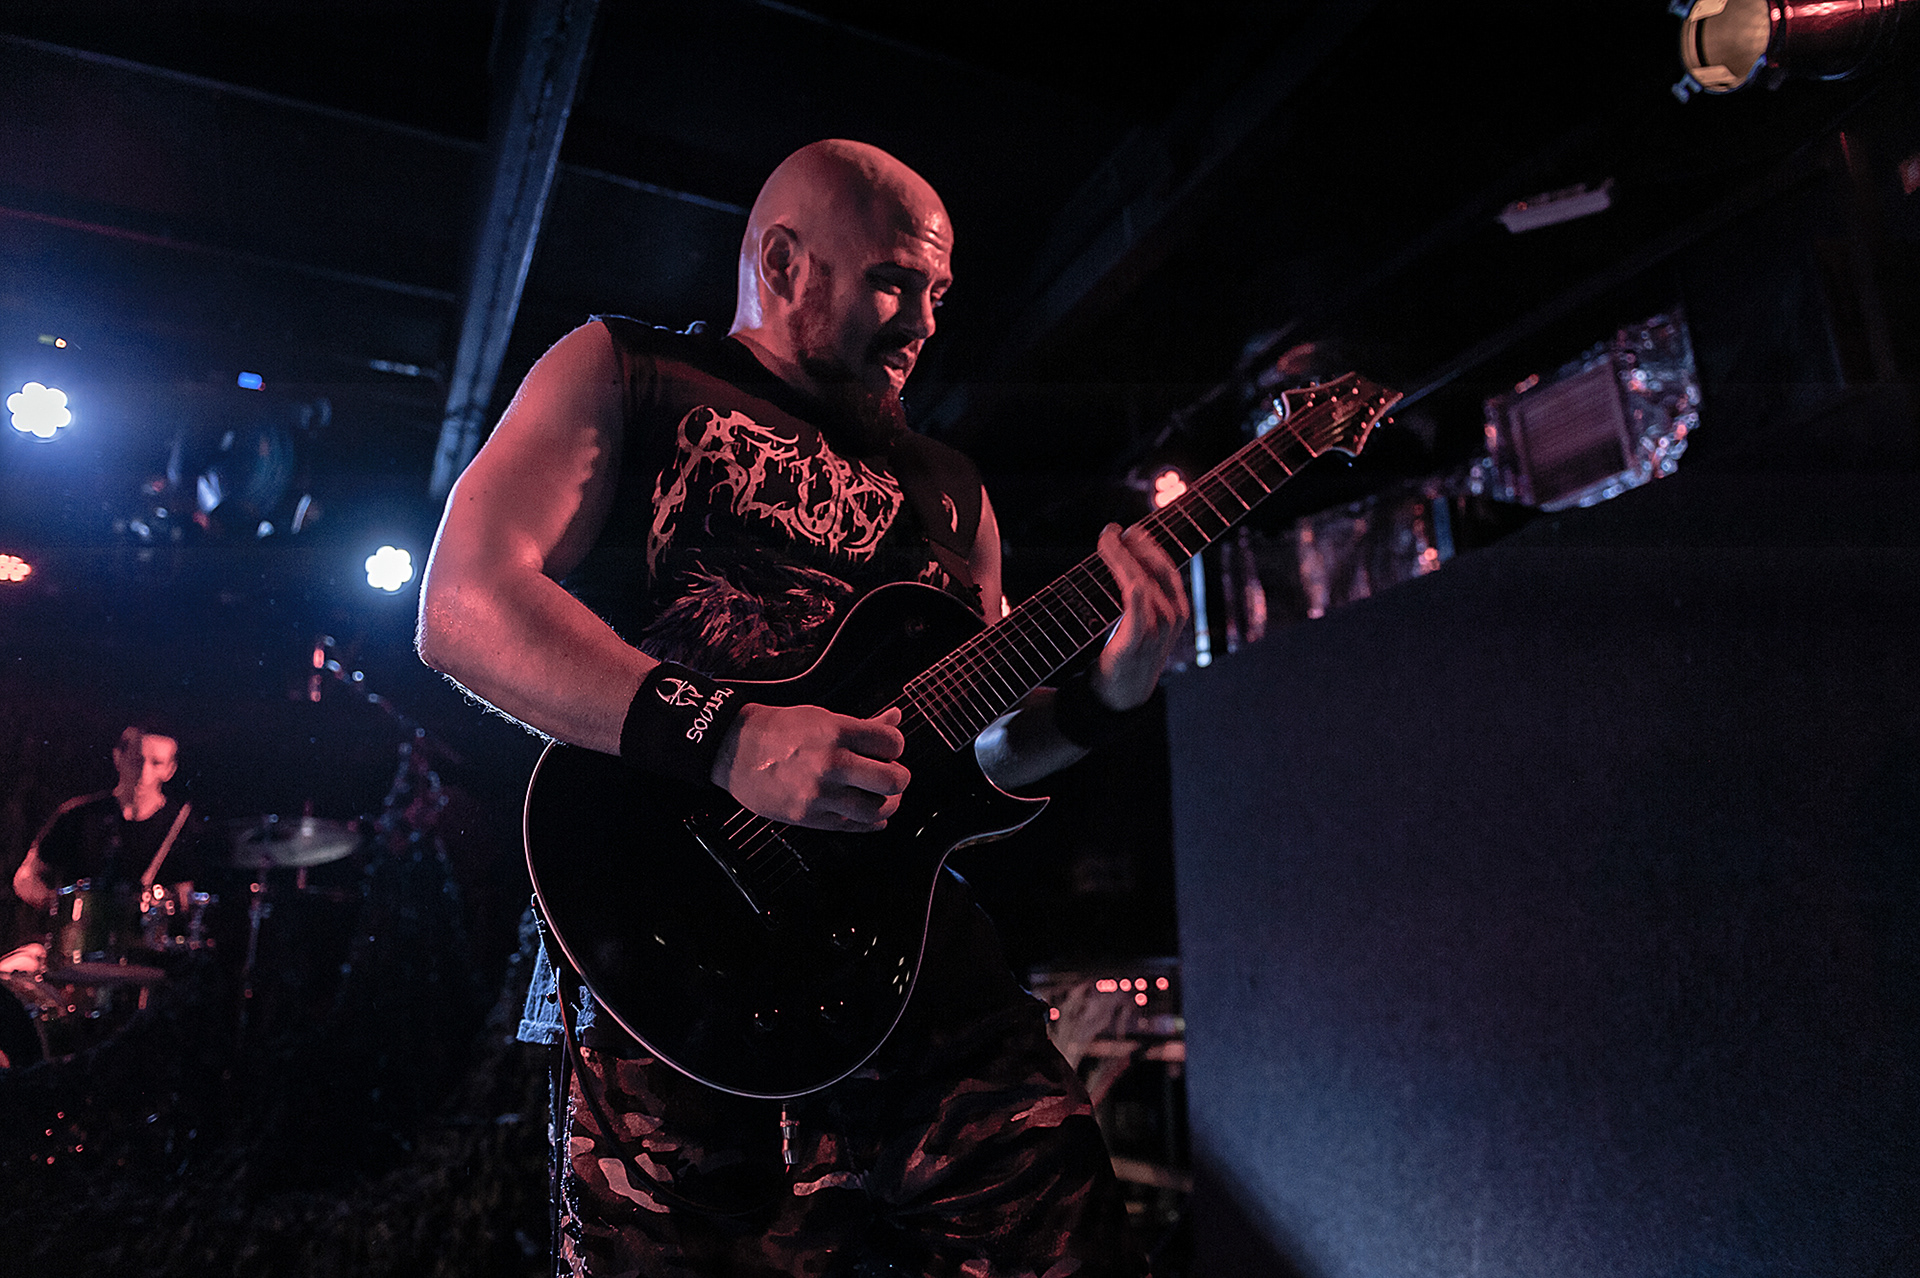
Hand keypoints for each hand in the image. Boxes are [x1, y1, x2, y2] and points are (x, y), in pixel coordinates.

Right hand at [713, 704, 910, 831]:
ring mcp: (819, 793)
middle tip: (893, 775)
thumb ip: (863, 725)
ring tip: (882, 797)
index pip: (892, 743)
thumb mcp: (822, 718)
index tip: (888, 749)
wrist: (736, 750)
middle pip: (892, 780)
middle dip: (899, 778)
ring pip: (877, 809)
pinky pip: (853, 826)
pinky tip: (871, 816)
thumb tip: (896, 718)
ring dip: (888, 804)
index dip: (895, 746)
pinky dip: (870, 823)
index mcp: (836, 732)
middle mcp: (830, 763)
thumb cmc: (780, 731)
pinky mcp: (809, 817)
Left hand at [1092, 524, 1190, 710]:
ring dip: (1123, 559)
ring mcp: (1157, 631)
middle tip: (1112, 530)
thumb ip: (1144, 594)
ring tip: (1106, 542)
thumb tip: (1125, 556)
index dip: (1149, 545)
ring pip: (1143, 584)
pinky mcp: (1136, 644)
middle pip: (1155, 570)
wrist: (1123, 695)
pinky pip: (1137, 614)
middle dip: (1135, 545)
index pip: (1167, 567)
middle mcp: (1172, 617)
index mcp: (1178, 609)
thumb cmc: (1130, 651)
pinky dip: (1135, 595)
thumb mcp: (1144, 619)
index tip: (1129, 529)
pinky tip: (1128, 580)